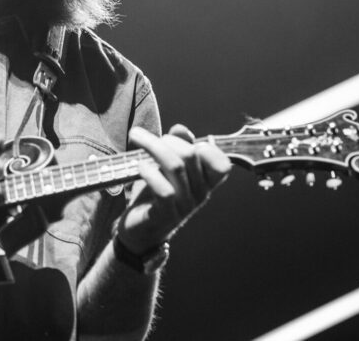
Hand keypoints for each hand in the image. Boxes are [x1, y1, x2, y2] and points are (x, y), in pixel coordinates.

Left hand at [116, 124, 230, 253]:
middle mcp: (200, 194)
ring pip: (176, 166)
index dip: (207, 148)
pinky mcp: (166, 214)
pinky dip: (150, 173)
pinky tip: (140, 166)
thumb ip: (177, 147)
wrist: (139, 230)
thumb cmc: (154, 195)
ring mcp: (185, 206)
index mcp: (205, 183)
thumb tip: (181, 129)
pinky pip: (164, 190)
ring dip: (152, 146)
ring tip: (136, 138)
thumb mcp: (166, 169)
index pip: (222, 165)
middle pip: (190, 154)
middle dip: (166, 139)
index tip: (183, 141)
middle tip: (143, 136)